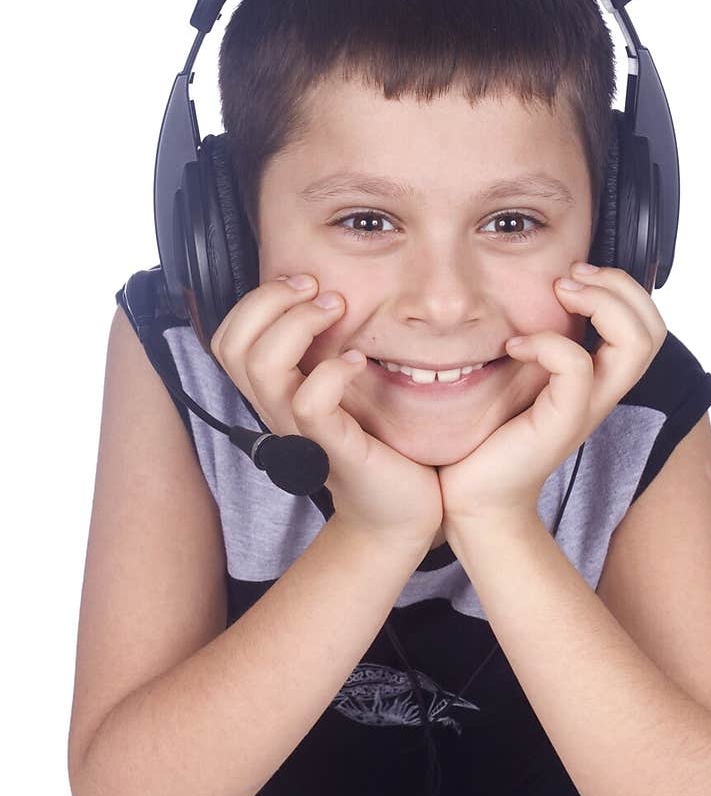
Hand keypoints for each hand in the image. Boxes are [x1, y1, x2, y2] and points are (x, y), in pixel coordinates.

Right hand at [210, 276, 441, 545]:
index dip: (255, 301)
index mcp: (273, 394)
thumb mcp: (342, 388)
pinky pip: (310, 403)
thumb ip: (325, 353)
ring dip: (300, 324)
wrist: (398, 510)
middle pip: (232, 345)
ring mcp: (300, 431)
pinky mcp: (332, 448)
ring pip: (262, 367)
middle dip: (271, 301)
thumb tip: (329, 294)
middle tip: (320, 291)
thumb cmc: (376, 445)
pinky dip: (332, 371)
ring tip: (338, 312)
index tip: (303, 284)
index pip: (227, 339)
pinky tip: (357, 362)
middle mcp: (276, 411)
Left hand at [437, 263, 667, 531]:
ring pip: (635, 345)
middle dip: (619, 287)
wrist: (475, 494)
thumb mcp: (521, 375)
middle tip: (570, 278)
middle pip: (653, 331)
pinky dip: (547, 342)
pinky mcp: (561, 423)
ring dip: (600, 303)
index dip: (622, 287)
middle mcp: (602, 392)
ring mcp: (586, 409)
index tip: (574, 274)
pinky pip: (576, 368)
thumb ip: (538, 340)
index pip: (647, 324)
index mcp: (599, 378)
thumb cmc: (491, 433)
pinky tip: (514, 346)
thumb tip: (529, 292)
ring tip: (559, 295)